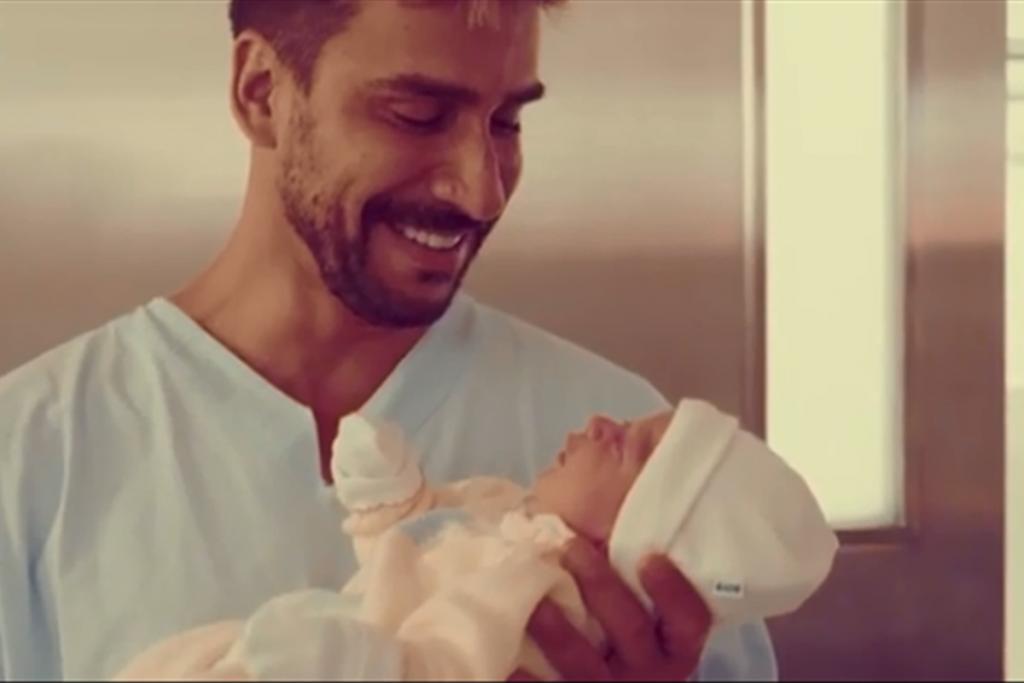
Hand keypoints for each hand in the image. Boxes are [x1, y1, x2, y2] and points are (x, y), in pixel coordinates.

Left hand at [514, 538, 710, 681]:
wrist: (612, 677)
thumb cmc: (622, 612)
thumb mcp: (642, 591)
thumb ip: (636, 549)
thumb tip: (629, 461)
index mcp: (673, 639)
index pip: (689, 619)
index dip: (673, 591)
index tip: (650, 557)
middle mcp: (649, 667)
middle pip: (632, 631)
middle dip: (603, 590)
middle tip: (573, 548)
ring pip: (587, 663)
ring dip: (560, 631)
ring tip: (535, 597)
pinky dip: (527, 679)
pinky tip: (508, 661)